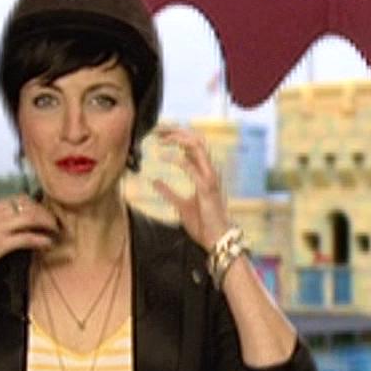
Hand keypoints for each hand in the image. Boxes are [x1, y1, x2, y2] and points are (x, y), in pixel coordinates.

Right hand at [0, 194, 58, 323]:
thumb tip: (6, 224)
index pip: (19, 199)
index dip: (36, 205)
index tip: (46, 215)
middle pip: (28, 205)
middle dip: (46, 213)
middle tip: (56, 225)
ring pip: (29, 218)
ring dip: (47, 224)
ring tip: (56, 232)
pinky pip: (25, 237)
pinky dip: (40, 239)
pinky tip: (48, 244)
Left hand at [150, 125, 230, 249]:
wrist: (216, 240)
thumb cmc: (203, 224)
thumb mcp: (180, 205)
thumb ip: (168, 192)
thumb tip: (154, 181)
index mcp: (205, 173)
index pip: (193, 145)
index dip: (177, 136)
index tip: (159, 134)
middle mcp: (209, 171)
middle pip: (196, 140)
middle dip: (177, 131)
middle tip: (157, 130)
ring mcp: (210, 177)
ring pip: (197, 146)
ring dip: (178, 139)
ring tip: (160, 139)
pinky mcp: (206, 187)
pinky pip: (190, 166)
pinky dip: (175, 159)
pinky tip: (162, 157)